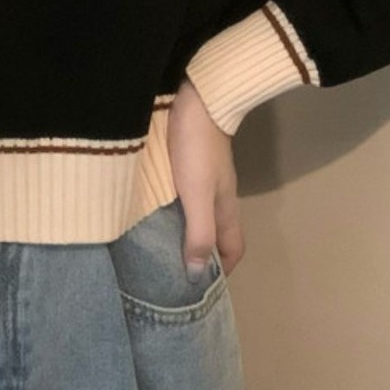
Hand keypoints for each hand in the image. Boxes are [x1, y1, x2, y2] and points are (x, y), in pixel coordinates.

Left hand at [167, 76, 246, 277]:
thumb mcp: (196, 195)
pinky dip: (176, 212)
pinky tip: (156, 213)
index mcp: (225, 208)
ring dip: (187, 234)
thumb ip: (199, 232)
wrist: (197, 101)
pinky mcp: (190, 164)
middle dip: (202, 256)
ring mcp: (205, 180)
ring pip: (200, 216)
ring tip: (162, 249)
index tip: (203, 288)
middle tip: (176, 273)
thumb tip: (196, 274)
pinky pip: (186, 198)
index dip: (223, 271)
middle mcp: (219, 197)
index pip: (233, 249)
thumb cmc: (196, 150)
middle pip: (217, 235)